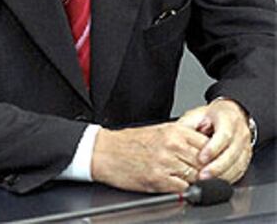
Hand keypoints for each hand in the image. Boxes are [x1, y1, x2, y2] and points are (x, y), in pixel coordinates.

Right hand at [91, 122, 208, 192]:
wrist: (106, 151)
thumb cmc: (130, 142)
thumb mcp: (158, 130)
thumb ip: (181, 137)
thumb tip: (202, 147)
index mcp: (174, 131)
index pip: (207, 145)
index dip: (214, 156)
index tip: (216, 163)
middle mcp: (172, 145)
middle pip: (204, 162)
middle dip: (209, 172)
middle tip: (213, 178)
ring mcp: (165, 163)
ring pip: (196, 176)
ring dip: (198, 182)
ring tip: (199, 184)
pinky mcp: (157, 180)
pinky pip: (182, 188)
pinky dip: (185, 190)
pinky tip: (182, 188)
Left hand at [178, 98, 252, 183]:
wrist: (232, 115)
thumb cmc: (213, 116)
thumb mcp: (198, 114)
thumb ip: (188, 124)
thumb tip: (175, 134)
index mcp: (228, 119)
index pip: (224, 135)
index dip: (213, 148)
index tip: (201, 158)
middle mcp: (240, 133)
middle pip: (231, 154)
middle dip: (216, 167)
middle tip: (202, 175)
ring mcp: (245, 146)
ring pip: (237, 165)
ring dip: (221, 176)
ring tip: (206, 181)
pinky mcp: (246, 158)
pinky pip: (239, 171)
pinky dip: (227, 178)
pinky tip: (216, 181)